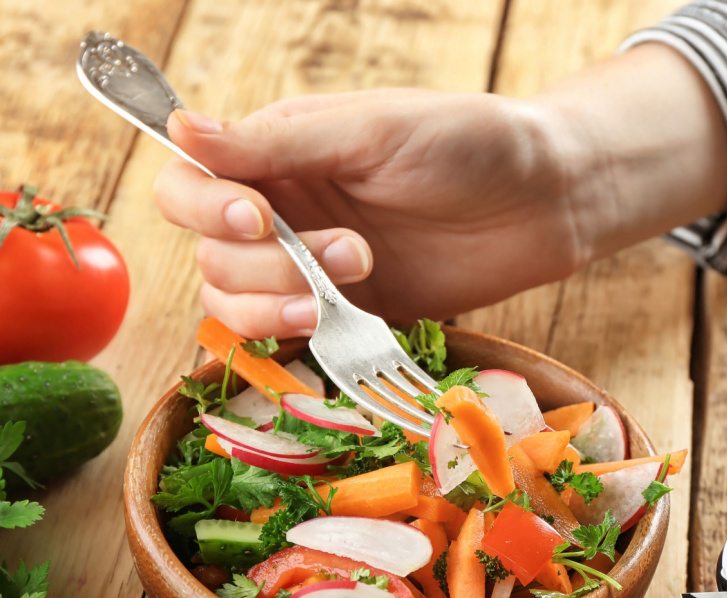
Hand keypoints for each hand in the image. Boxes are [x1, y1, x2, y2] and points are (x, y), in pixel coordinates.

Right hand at [152, 45, 726, 336]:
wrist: (547, 200)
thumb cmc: (468, 142)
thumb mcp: (371, 130)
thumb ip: (278, 143)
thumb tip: (180, 127)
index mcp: (278, 152)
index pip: (188, 184)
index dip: (204, 208)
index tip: (259, 219)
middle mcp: (284, 211)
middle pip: (210, 256)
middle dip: (264, 265)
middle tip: (350, 251)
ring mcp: (312, 269)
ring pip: (238, 305)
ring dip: (276, 306)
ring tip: (355, 282)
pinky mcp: (348, 316)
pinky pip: (291, 340)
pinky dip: (298, 340)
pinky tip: (338, 323)